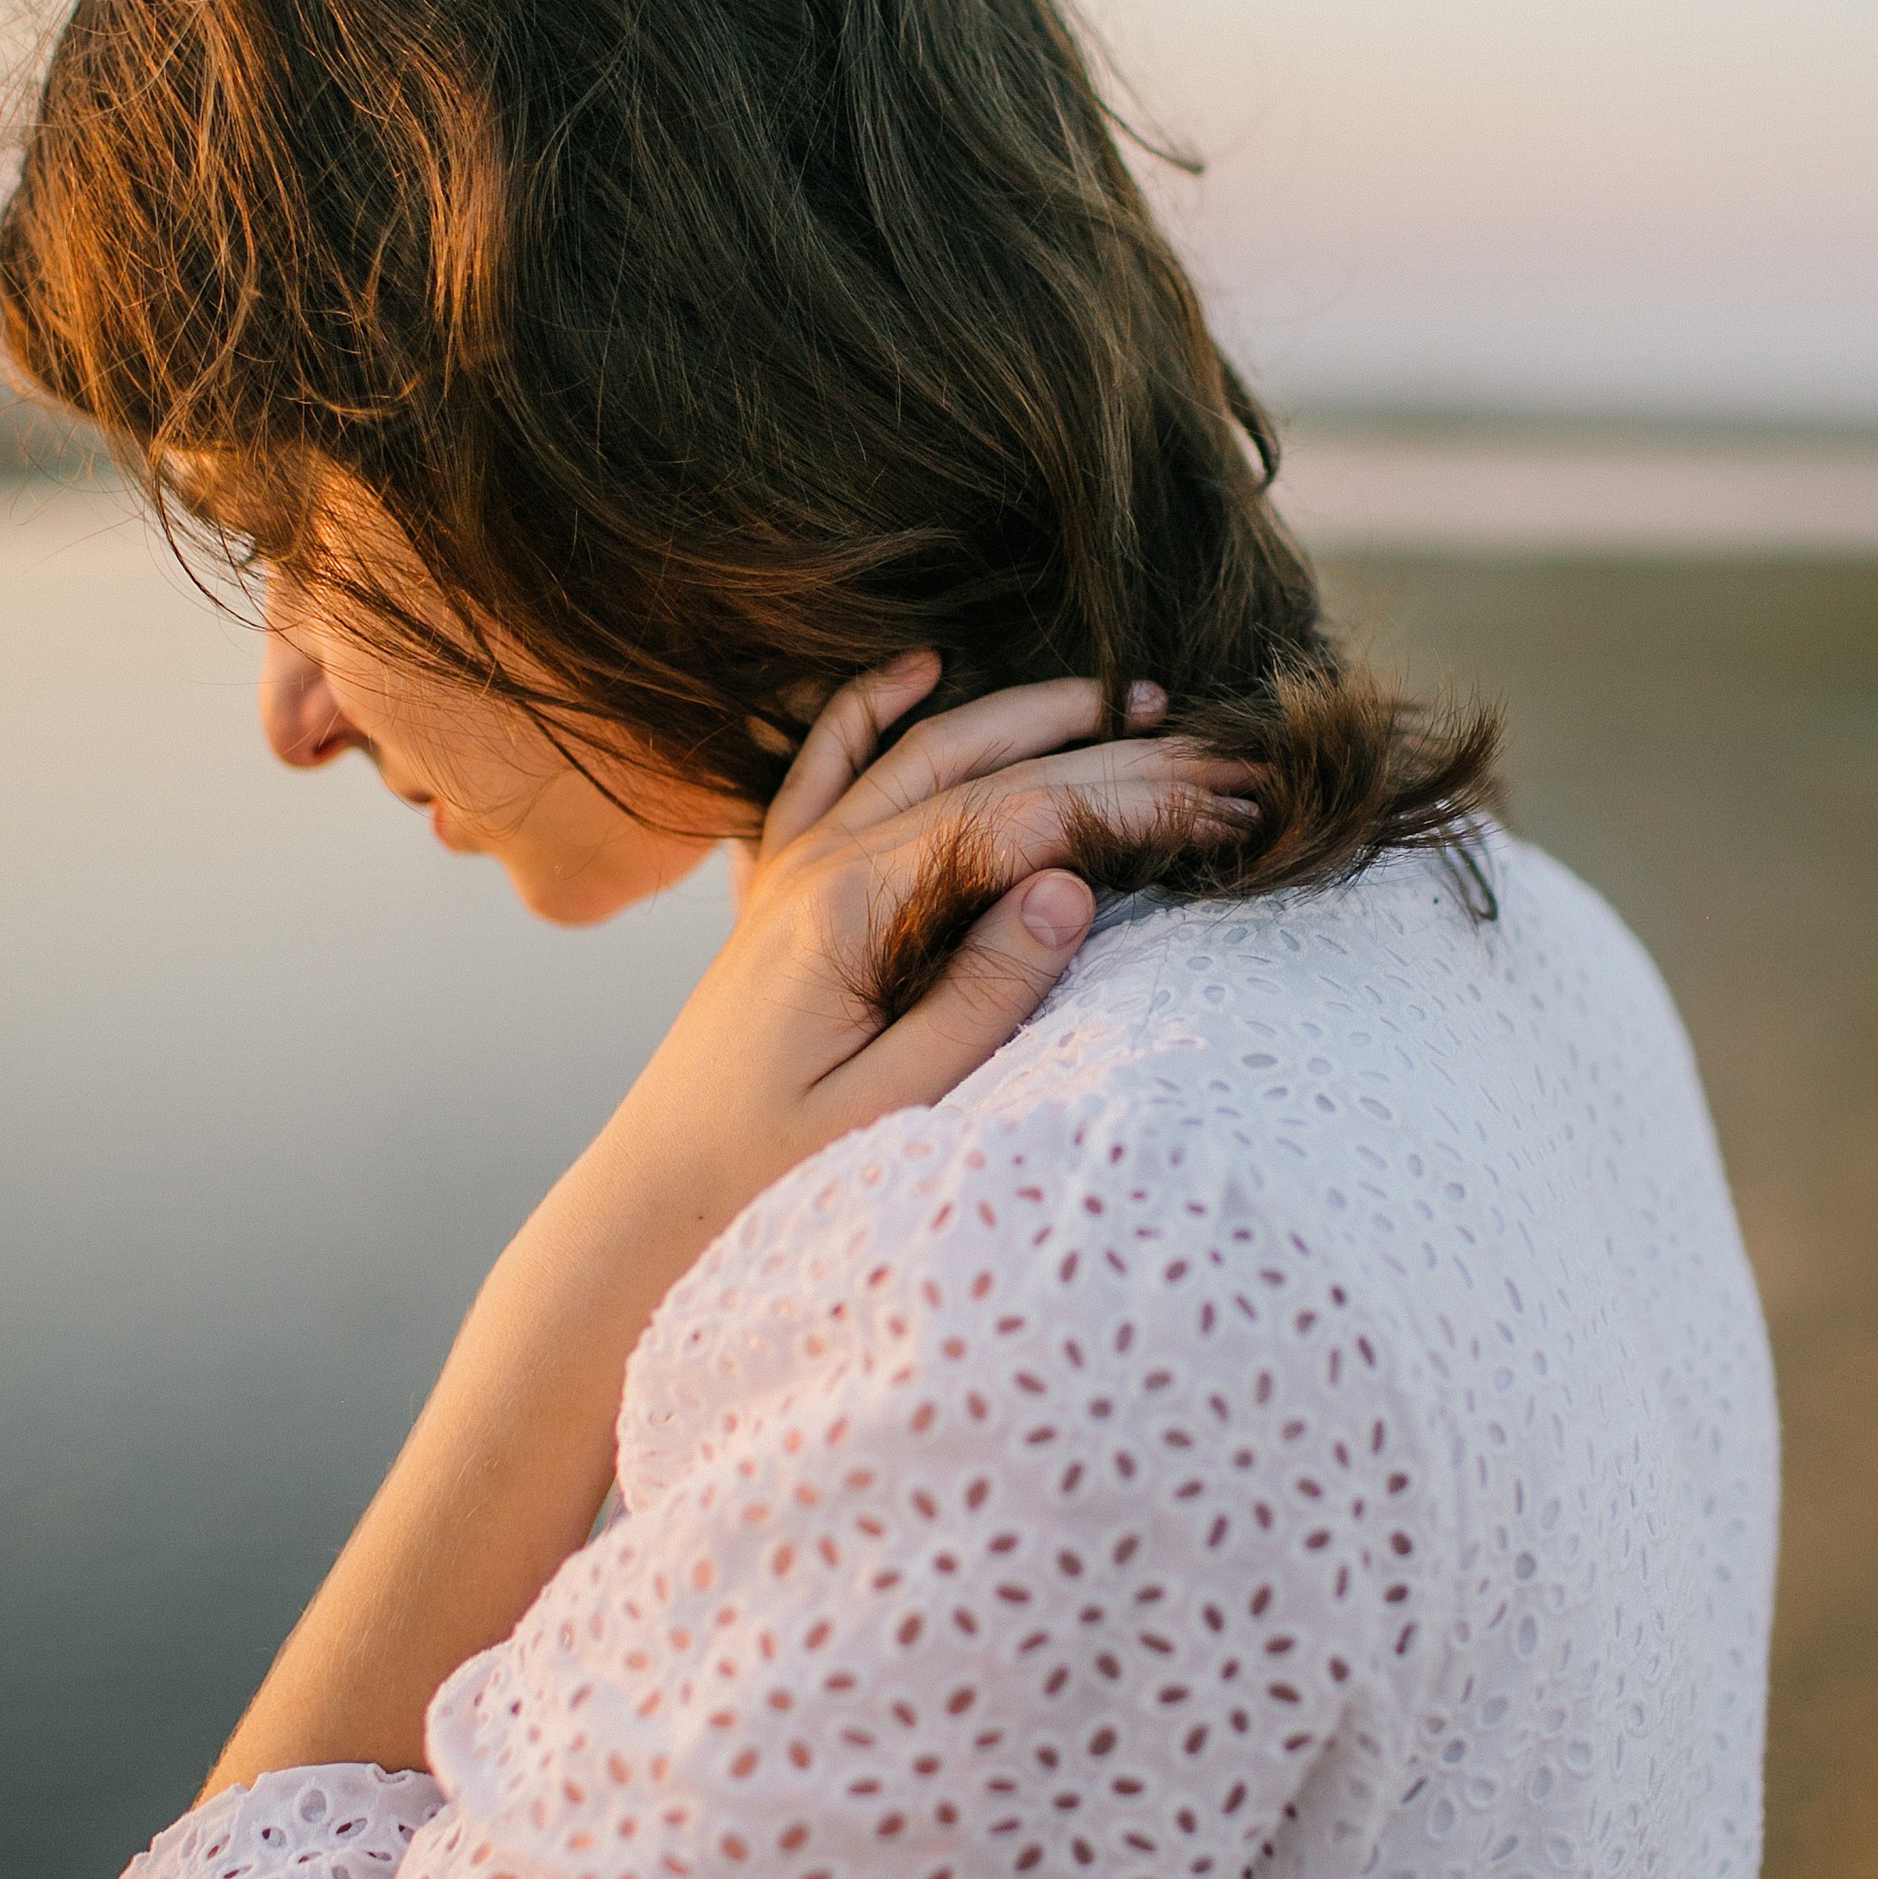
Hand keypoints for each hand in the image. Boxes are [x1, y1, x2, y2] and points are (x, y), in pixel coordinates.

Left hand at [610, 654, 1252, 1262]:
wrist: (650, 1210)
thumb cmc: (767, 1182)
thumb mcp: (890, 1110)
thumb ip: (981, 996)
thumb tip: (1071, 886)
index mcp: (849, 912)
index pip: (1021, 824)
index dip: (1132, 805)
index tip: (1227, 803)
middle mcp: (817, 866)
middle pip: (986, 770)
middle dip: (1112, 751)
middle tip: (1218, 747)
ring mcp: (791, 870)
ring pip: (921, 749)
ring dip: (1025, 713)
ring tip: (1125, 696)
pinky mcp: (778, 893)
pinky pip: (820, 768)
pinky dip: (870, 707)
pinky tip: (921, 668)